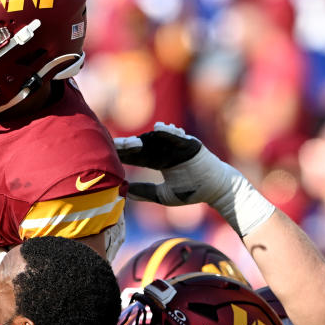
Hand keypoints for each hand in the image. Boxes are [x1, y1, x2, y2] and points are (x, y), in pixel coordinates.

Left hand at [117, 122, 273, 235]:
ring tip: (129, 142)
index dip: (123, 155)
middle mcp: (165, 151)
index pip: (137, 157)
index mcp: (159, 161)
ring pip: (157, 140)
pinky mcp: (190, 144)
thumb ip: (144, 192)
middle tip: (112, 145)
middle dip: (128, 146)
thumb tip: (123, 192)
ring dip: (143, 139)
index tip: (107, 154)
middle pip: (143, 146)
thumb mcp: (163, 195)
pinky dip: (169, 132)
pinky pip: (177, 137)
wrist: (217, 190)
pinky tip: (159, 129)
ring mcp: (177, 146)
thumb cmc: (192, 192)